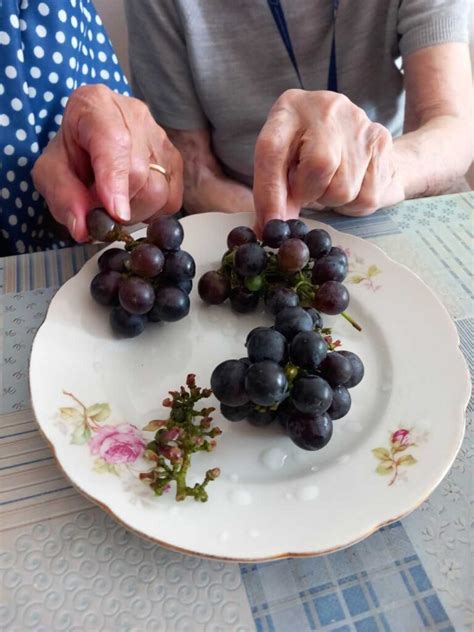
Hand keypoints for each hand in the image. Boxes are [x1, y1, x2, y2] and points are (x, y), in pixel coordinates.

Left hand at [32, 84, 182, 241]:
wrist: (89, 140)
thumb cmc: (71, 152)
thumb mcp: (51, 172)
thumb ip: (63, 196)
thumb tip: (83, 227)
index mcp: (96, 105)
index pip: (114, 143)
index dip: (116, 181)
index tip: (116, 213)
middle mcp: (134, 114)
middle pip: (139, 174)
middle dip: (119, 205)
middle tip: (101, 211)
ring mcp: (159, 136)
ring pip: (160, 190)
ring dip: (135, 211)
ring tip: (116, 204)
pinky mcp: (175, 158)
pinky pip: (172, 199)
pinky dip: (152, 211)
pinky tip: (134, 201)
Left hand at [253, 90, 404, 228]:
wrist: (352, 131)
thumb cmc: (306, 149)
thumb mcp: (281, 159)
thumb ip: (273, 191)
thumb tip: (269, 228)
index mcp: (289, 110)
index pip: (272, 150)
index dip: (269, 192)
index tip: (271, 223)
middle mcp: (326, 109)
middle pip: (319, 168)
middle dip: (310, 193)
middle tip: (309, 190)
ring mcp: (358, 124)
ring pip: (344, 189)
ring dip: (332, 199)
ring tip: (330, 182)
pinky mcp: (381, 143)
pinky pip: (366, 197)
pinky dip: (353, 203)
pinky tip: (350, 184)